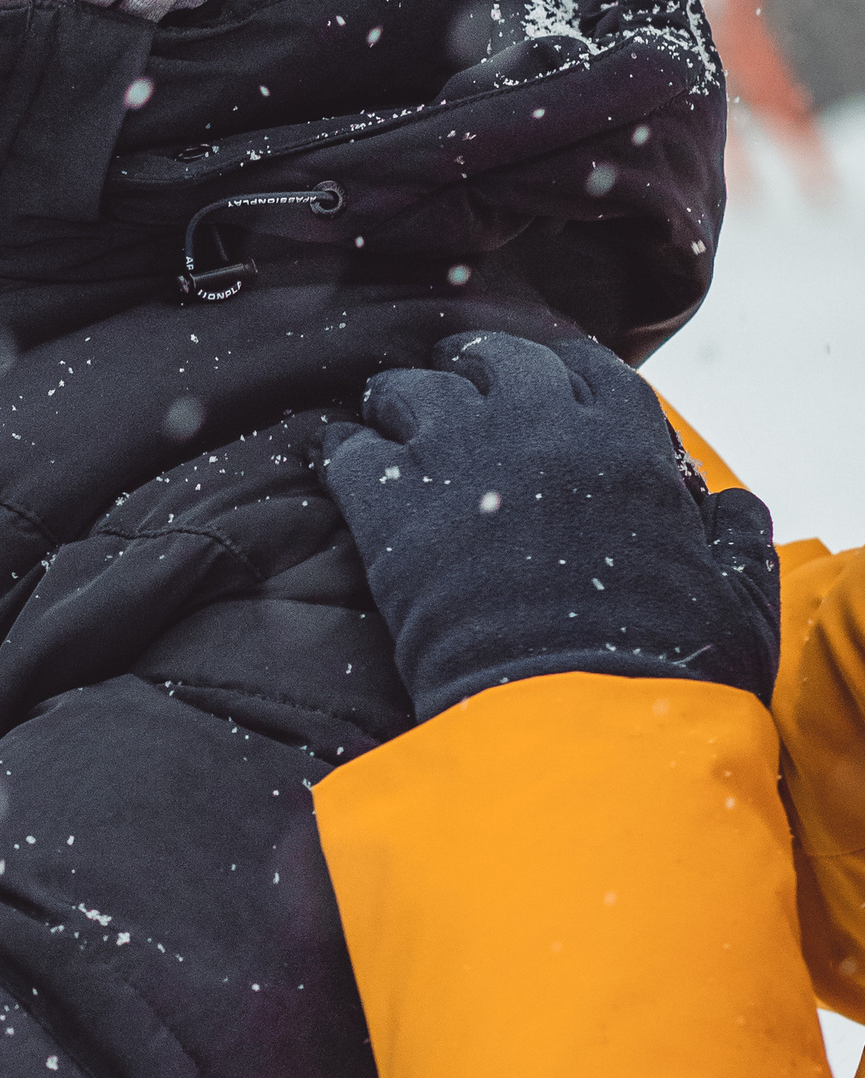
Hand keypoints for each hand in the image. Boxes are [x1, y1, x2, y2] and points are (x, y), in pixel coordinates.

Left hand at [323, 329, 777, 723]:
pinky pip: (348, 449)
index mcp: (625, 436)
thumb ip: (735, 538)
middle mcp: (540, 424)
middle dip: (473, 366)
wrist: (571, 716)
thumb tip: (731, 507)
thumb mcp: (735, 598)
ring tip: (388, 411)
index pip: (585, 367)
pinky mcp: (390, 506)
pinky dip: (342, 450)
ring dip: (400, 399)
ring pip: (411, 391)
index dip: (559, 372)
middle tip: (455, 380)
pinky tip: (341, 461)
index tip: (541, 385)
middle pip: (494, 360)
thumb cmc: (664, 668)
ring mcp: (458, 456)